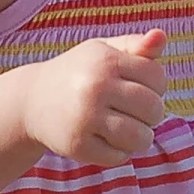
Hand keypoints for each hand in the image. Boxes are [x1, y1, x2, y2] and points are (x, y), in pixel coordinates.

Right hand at [21, 29, 168, 166]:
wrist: (32, 100)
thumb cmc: (79, 73)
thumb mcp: (104, 52)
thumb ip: (136, 45)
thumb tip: (161, 36)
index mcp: (106, 60)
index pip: (157, 77)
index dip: (158, 87)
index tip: (144, 90)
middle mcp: (96, 87)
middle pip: (153, 109)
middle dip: (152, 115)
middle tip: (138, 114)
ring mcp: (85, 117)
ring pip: (139, 137)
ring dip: (141, 138)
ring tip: (131, 132)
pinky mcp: (77, 145)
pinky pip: (118, 157)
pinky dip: (120, 153)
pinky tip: (109, 142)